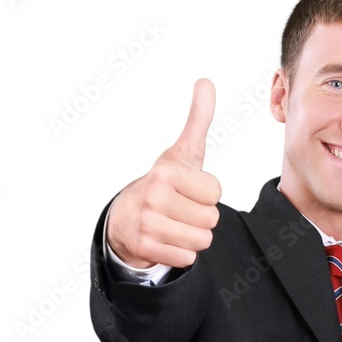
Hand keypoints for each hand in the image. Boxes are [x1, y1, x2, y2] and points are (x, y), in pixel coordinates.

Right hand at [106, 78, 221, 268]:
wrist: (126, 218)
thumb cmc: (163, 185)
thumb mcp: (181, 152)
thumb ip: (198, 120)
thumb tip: (206, 82)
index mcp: (167, 171)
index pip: (215, 192)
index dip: (207, 194)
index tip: (189, 190)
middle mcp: (154, 195)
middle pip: (211, 218)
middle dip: (202, 217)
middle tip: (182, 210)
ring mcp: (148, 223)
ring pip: (202, 240)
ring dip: (194, 236)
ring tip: (176, 225)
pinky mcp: (145, 247)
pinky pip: (188, 258)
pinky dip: (182, 253)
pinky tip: (167, 240)